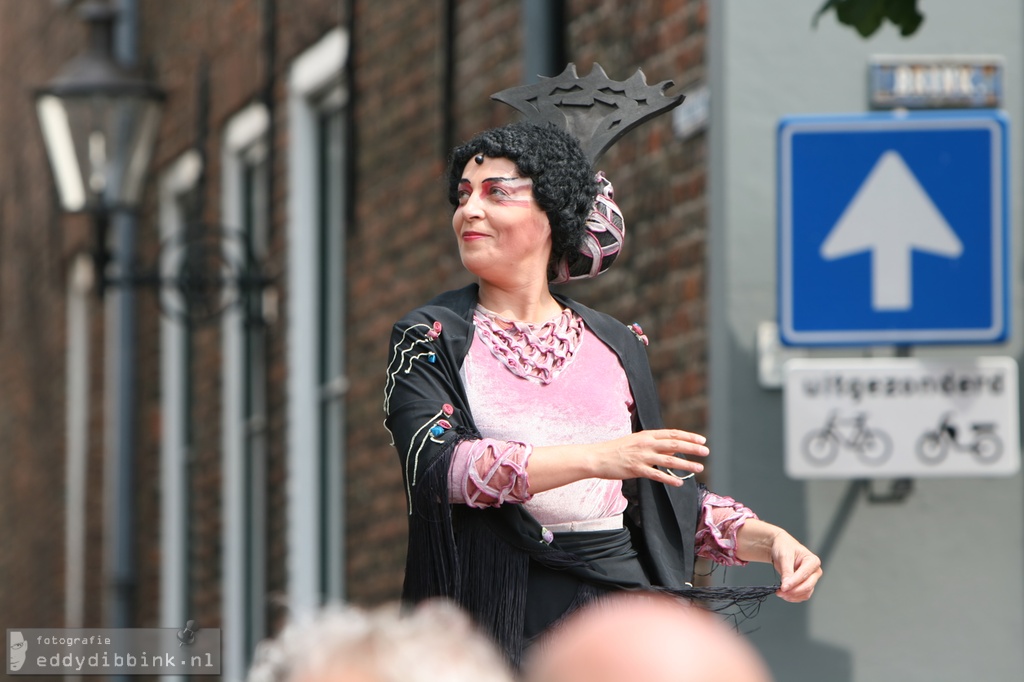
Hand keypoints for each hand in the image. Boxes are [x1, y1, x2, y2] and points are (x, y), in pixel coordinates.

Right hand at [590, 429, 708, 486]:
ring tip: (699, 467)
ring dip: (685, 464)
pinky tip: (679, 483)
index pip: (672, 434)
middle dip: (692, 448)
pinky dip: (669, 479)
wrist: (597, 457)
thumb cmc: (616, 450)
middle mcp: (646, 444)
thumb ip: (654, 445)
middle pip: (674, 444)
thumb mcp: (636, 442)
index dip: (689, 436)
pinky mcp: (636, 470)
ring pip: (669, 460)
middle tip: (706, 451)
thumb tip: (672, 450)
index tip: (701, 440)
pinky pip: (657, 475)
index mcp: (647, 435)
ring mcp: (642, 457)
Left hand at [770, 531, 821, 601]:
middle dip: (793, 591)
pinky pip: (802, 595)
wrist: (781, 547)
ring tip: (780, 593)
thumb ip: (786, 570)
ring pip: (806, 593)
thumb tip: (786, 585)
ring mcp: (811, 579)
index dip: (793, 582)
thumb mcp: (784, 556)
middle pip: (808, 586)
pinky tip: (784, 594)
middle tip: (780, 592)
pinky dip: (793, 597)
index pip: (804, 575)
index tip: (783, 587)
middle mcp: (815, 571)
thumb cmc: (785, 547)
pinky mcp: (806, 585)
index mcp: (813, 561)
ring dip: (793, 596)